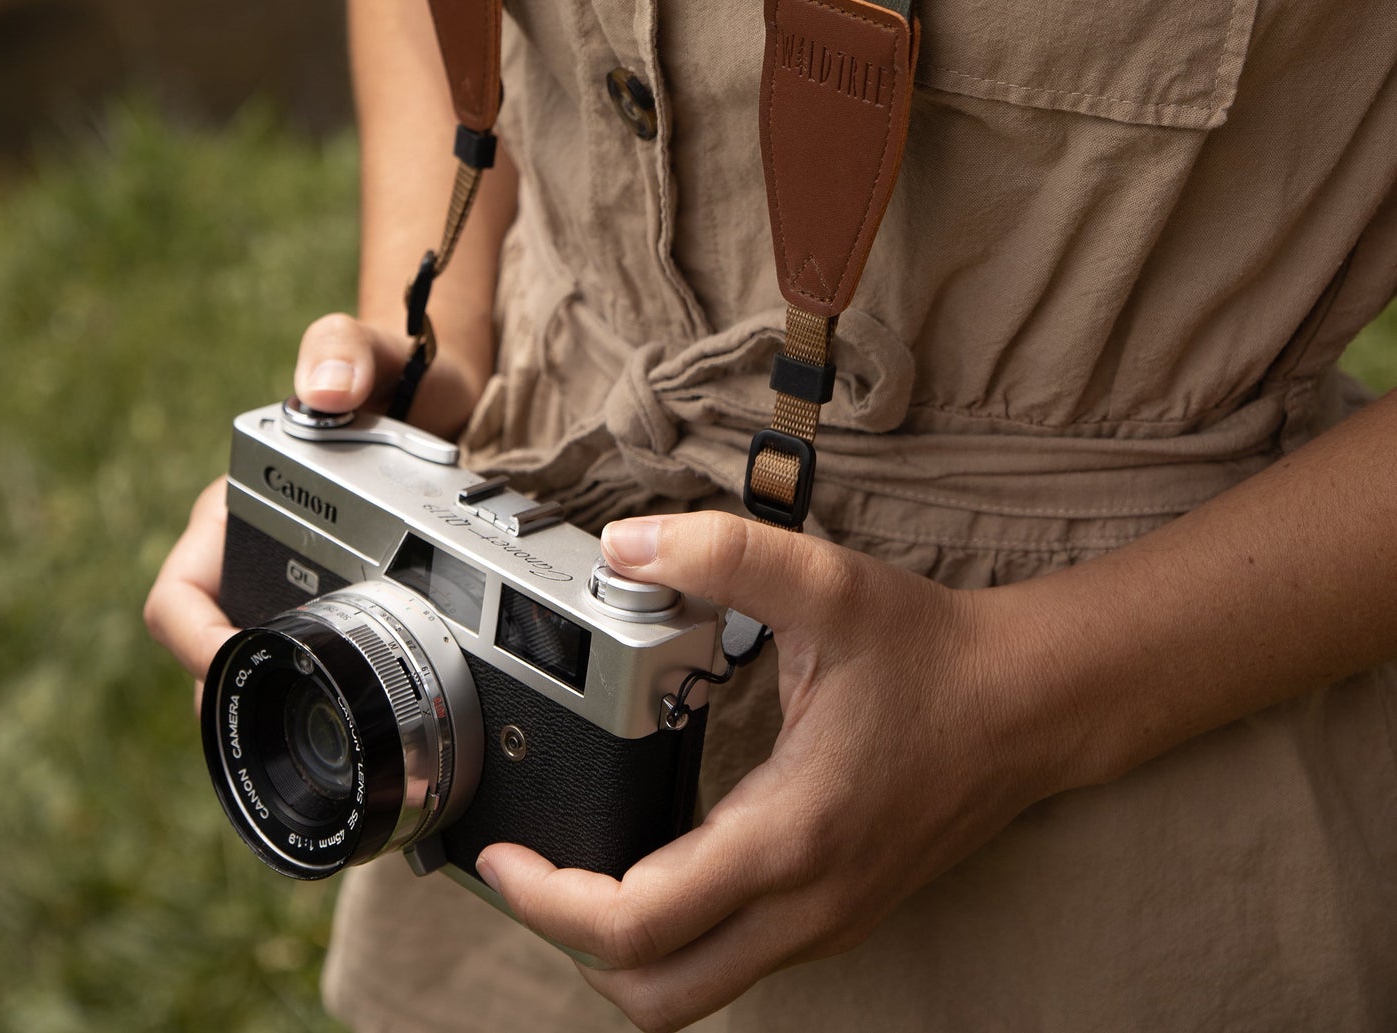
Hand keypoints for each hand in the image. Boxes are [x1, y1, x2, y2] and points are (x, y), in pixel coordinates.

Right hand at [143, 313, 487, 698]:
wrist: (432, 394)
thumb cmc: (380, 373)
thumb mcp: (363, 350)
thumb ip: (340, 350)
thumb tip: (323, 391)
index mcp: (227, 511)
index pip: (176, 600)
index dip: (194, 644)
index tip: (235, 668)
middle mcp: (246, 558)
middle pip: (214, 655)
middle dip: (241, 698)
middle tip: (291, 727)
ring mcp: (285, 589)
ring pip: (260, 670)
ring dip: (282, 703)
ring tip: (334, 734)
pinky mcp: (331, 608)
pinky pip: (311, 665)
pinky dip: (324, 691)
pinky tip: (371, 714)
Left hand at [475, 512, 1068, 1031]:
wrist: (1030, 703)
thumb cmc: (931, 652)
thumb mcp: (825, 585)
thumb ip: (723, 553)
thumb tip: (625, 546)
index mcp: (789, 835)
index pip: (637, 926)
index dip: (548, 903)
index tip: (504, 857)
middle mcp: (806, 904)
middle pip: (656, 996)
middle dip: (571, 945)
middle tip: (531, 872)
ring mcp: (826, 922)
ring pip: (696, 991)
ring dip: (624, 951)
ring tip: (579, 871)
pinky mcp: (839, 916)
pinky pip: (735, 960)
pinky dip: (677, 936)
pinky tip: (658, 860)